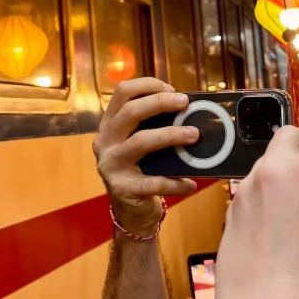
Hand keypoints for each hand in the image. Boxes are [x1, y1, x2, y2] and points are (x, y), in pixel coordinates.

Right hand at [93, 78, 197, 238]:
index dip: (147, 85)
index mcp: (110, 125)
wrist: (131, 212)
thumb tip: (190, 110)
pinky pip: (154, 182)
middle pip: (130, 112)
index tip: (173, 89)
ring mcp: (110, 165)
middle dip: (160, 102)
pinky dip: (176, 182)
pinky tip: (191, 183)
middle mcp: (105, 142)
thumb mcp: (144, 145)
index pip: (122, 92)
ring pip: (140, 142)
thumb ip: (156, 126)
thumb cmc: (143, 171)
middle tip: (185, 103)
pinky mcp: (122, 188)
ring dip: (170, 135)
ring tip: (194, 135)